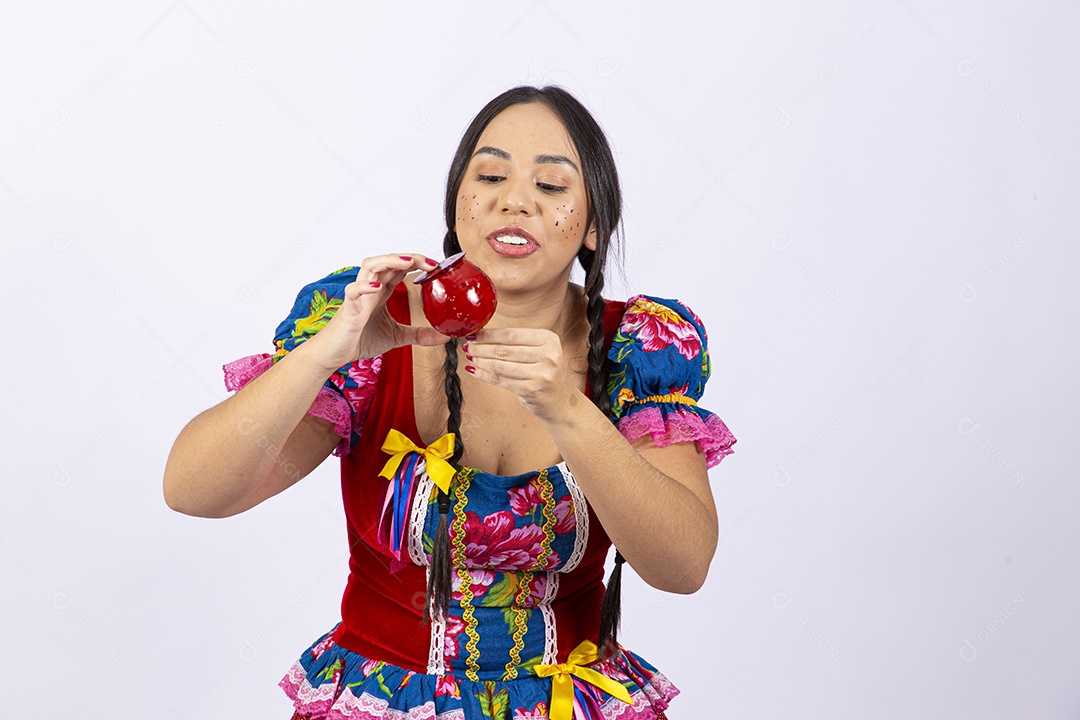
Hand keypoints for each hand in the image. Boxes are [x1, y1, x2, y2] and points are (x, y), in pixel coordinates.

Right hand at [307, 253, 450, 372]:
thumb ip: (420, 335)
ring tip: (408, 262)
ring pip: (370, 265)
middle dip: (411, 257)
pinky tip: (378, 288)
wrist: (335, 353)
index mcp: (383, 291)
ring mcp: (359, 295)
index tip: (438, 267)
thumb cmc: (360, 339)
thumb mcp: (397, 337)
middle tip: (432, 264)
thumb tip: (446, 336)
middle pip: (390, 261)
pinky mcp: (348, 308)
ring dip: (389, 260)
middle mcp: (372, 288)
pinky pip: (353, 291)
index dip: (419, 262)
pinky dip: (364, 287)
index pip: (402, 268)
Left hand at [460, 328, 578, 420]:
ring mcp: (541, 373)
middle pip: (504, 350)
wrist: (561, 402)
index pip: (511, 334)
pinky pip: (501, 380)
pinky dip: (485, 375)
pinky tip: (476, 371)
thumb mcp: (540, 352)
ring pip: (500, 365)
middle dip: (481, 348)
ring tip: (470, 358)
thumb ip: (518, 343)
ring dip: (480, 361)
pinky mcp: (532, 390)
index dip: (489, 334)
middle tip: (468, 347)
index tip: (474, 334)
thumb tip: (483, 335)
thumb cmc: (546, 374)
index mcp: (549, 339)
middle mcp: (548, 355)